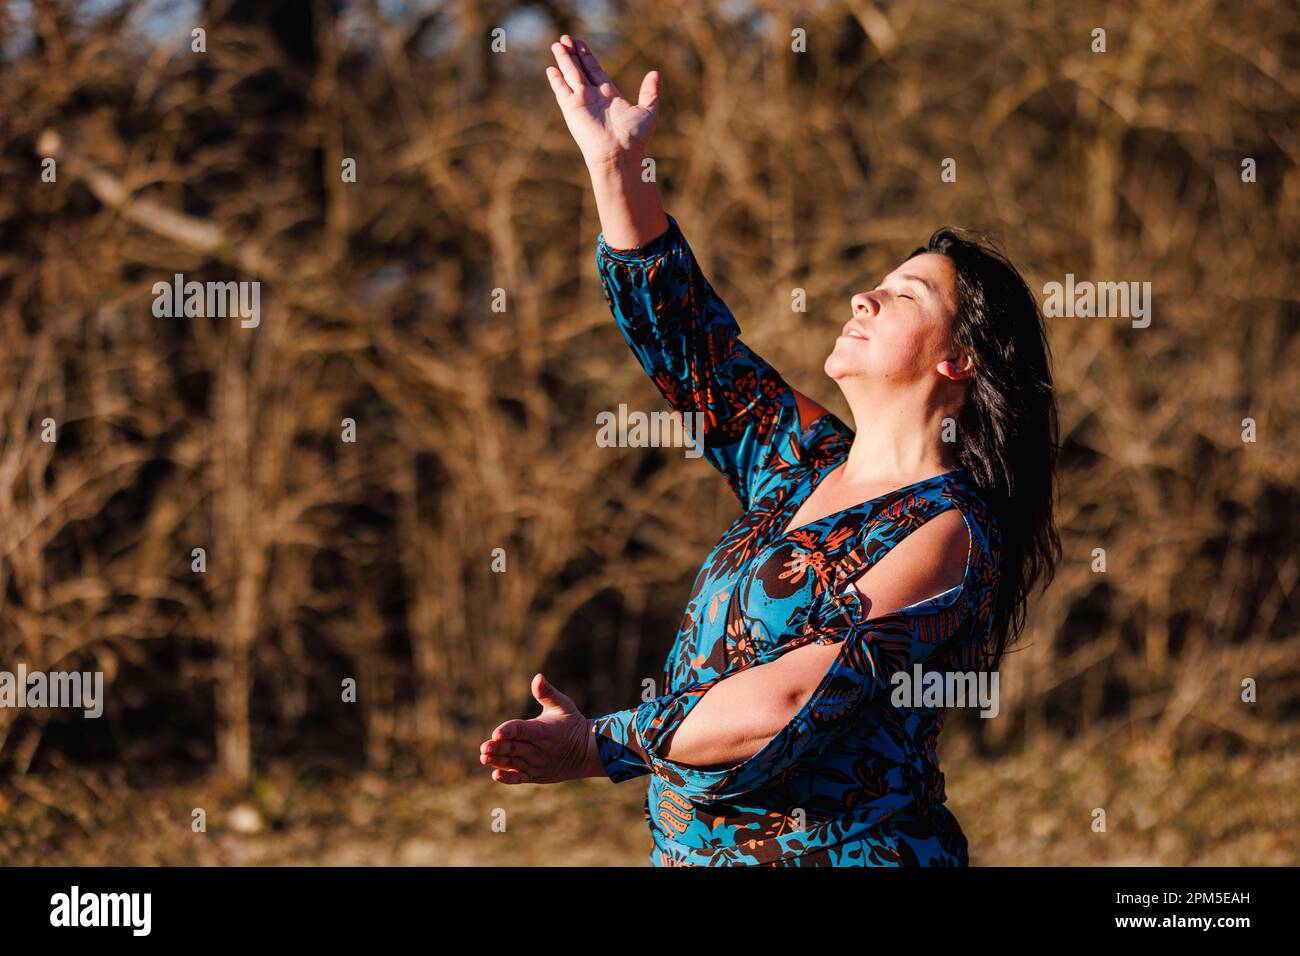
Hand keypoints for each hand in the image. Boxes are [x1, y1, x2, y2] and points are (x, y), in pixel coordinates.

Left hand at [479, 673, 604, 783]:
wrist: (587, 752)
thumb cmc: (572, 724)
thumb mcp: (563, 705)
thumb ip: (547, 693)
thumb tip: (538, 677)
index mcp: (543, 731)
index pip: (522, 730)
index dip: (508, 731)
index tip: (496, 733)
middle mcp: (539, 749)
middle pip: (514, 748)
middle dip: (498, 748)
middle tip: (484, 748)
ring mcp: (537, 764)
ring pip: (514, 763)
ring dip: (498, 761)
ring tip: (484, 758)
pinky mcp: (535, 774)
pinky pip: (520, 778)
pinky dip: (508, 778)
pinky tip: (496, 775)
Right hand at [545, 34, 659, 168]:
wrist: (619, 154)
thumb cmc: (635, 137)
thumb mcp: (648, 110)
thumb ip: (650, 92)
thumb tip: (655, 74)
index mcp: (609, 96)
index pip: (595, 71)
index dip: (588, 57)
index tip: (580, 44)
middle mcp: (594, 97)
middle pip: (580, 70)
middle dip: (573, 54)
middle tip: (566, 38)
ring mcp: (582, 102)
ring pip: (570, 74)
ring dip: (564, 59)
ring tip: (557, 44)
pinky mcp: (572, 108)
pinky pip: (562, 90)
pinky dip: (556, 80)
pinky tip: (550, 69)